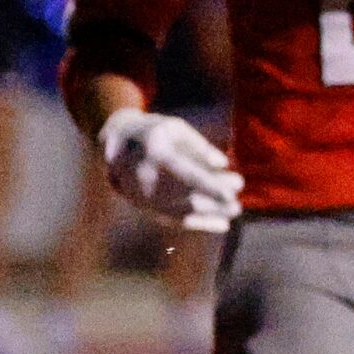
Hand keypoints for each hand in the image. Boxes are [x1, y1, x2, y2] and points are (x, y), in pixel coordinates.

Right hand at [100, 107, 242, 233]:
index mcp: (156, 154)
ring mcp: (143, 197)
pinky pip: (175, 220)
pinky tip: (222, 225)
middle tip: (238, 202)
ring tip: (235, 210)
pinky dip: (200, 223)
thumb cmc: (154, 132)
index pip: (188, 174)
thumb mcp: (176, 129)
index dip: (212, 185)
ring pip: (184, 210)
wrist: (116, 147)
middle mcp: (146, 179)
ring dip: (213, 213)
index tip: (235, 190)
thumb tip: (222, 164)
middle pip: (188, 196)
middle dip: (217, 201)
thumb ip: (199, 146)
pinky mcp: (146, 208)